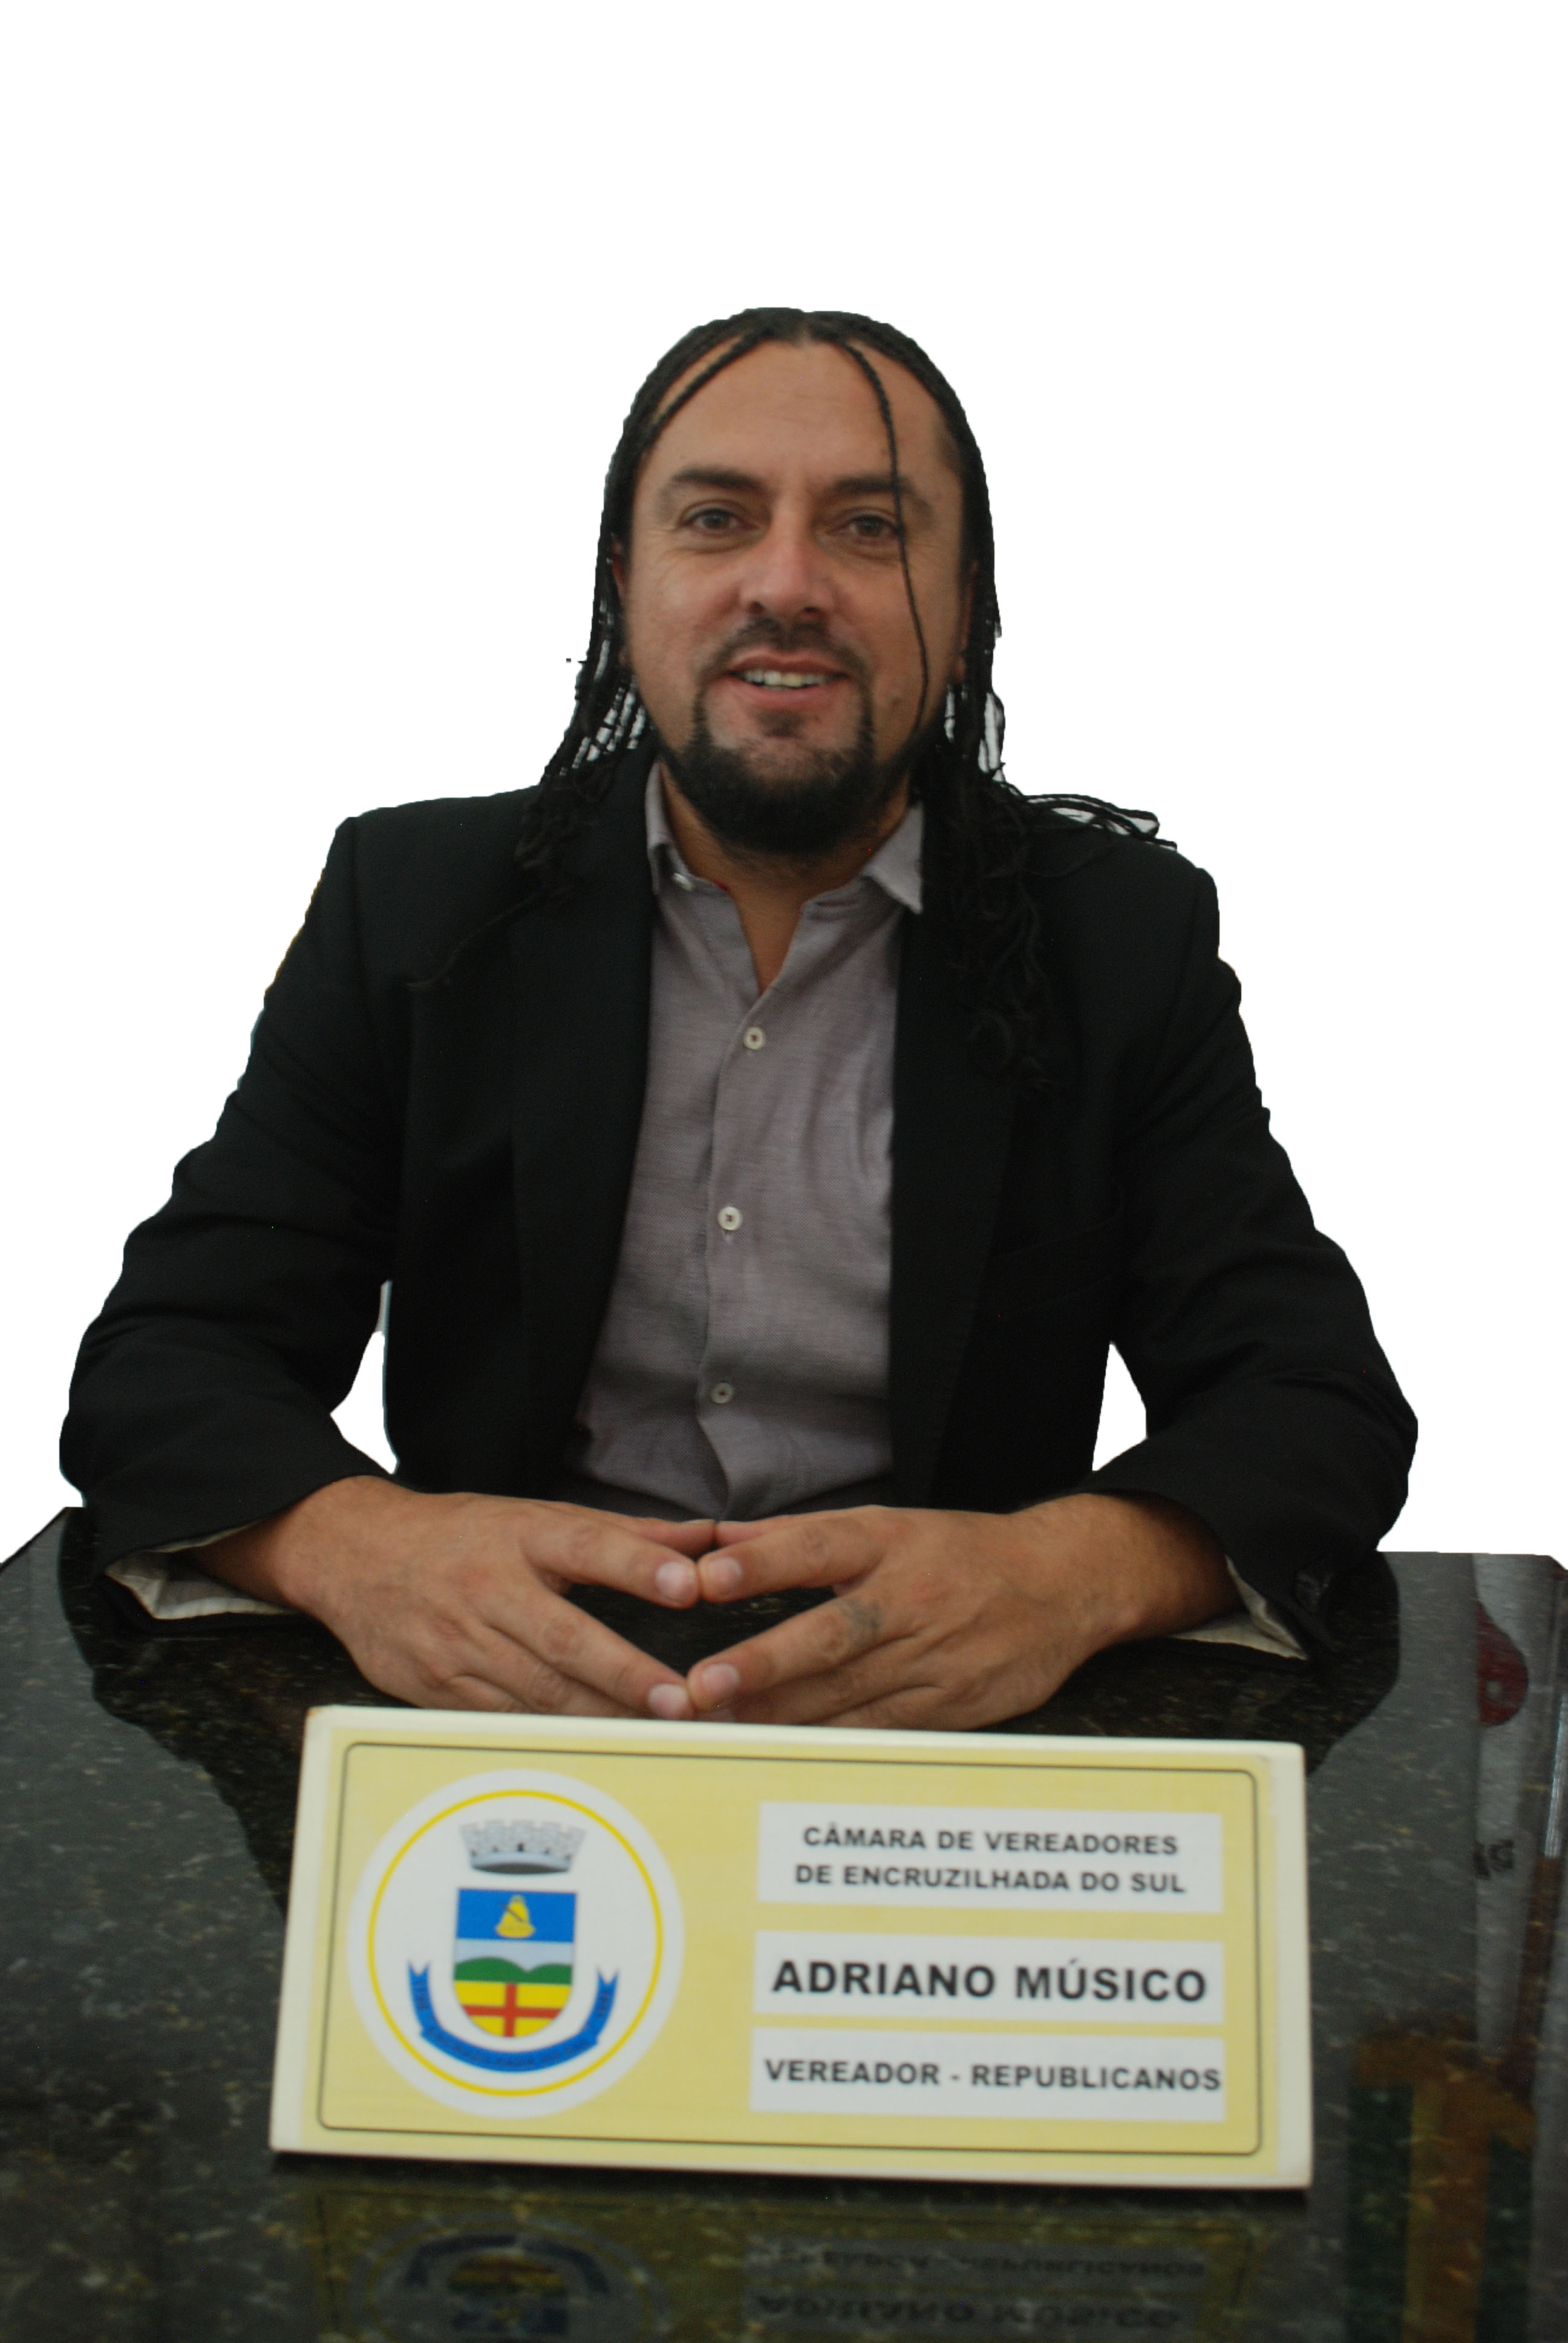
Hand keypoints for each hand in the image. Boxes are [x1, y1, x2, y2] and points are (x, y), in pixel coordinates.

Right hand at [201, 1476, 712, 1716]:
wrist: (357, 1557)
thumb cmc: (463, 1537)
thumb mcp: (538, 1517)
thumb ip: (626, 1535)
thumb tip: (708, 1537)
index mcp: (521, 1536)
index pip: (587, 1546)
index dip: (639, 1567)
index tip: (688, 1586)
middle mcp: (490, 1590)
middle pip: (565, 1637)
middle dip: (627, 1673)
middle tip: (681, 1701)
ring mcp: (459, 1644)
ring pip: (539, 1692)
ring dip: (600, 1717)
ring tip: (657, 1738)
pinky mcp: (436, 1689)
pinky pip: (504, 1720)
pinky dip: (550, 1738)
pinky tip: (594, 1751)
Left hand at [681, 1494, 1233, 1729]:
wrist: (1062, 1585)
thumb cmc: (958, 1553)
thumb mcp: (887, 1524)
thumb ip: (796, 1536)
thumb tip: (714, 1539)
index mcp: (889, 1542)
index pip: (818, 1546)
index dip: (763, 1562)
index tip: (707, 1577)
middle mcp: (910, 1598)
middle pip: (830, 1634)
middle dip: (763, 1662)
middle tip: (703, 1684)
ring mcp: (933, 1657)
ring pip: (846, 1693)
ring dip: (779, 1713)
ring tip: (719, 1726)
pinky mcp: (950, 1705)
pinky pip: (878, 1729)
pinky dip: (828, 1742)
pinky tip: (780, 1751)